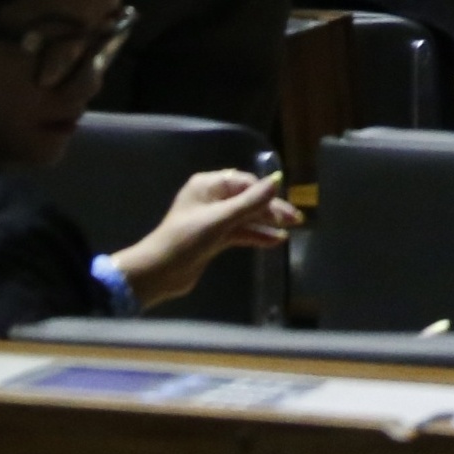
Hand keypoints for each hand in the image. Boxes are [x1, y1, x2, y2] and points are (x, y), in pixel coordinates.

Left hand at [113, 168, 301, 311]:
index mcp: (208, 186)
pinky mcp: (214, 239)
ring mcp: (213, 220)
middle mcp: (211, 199)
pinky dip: (256, 236)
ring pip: (246, 217)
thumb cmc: (185, 240)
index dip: (266, 193)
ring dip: (266, 223)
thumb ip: (250, 202)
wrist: (158, 273)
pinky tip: (275, 241)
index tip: (286, 206)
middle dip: (271, 209)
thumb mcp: (220, 220)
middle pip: (247, 199)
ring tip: (290, 230)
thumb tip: (278, 179)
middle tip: (295, 219)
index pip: (245, 183)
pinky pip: (240, 232)